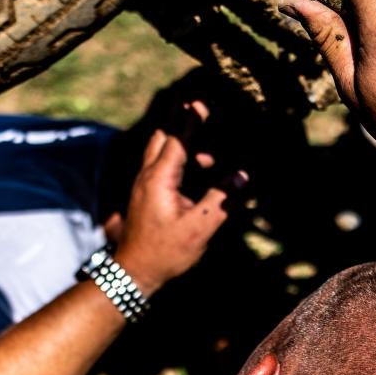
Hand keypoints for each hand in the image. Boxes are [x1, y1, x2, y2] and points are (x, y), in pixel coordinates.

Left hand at [111, 101, 242, 295]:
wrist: (132, 273)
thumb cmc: (165, 252)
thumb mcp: (199, 227)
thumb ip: (221, 199)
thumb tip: (242, 177)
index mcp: (160, 178)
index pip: (177, 139)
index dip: (191, 119)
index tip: (201, 101)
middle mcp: (148, 175)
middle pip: (162, 136)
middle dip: (179, 119)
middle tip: (195, 104)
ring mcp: (143, 184)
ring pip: (159, 150)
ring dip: (181, 141)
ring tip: (210, 155)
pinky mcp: (145, 194)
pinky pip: (160, 164)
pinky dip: (177, 157)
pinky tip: (197, 172)